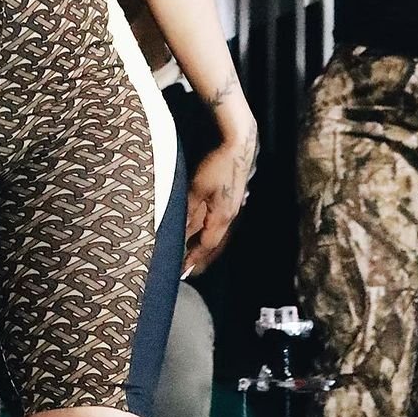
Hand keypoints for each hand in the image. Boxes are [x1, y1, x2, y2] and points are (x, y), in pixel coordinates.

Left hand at [183, 119, 257, 277]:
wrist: (238, 145)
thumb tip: (179, 233)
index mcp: (222, 217)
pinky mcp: (230, 197)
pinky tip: (202, 228)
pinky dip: (207, 229)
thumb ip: (189, 212)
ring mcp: (231, 206)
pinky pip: (217, 220)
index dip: (192, 259)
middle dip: (199, 256)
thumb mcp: (197, 189)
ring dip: (203, 243)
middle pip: (213, 242)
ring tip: (191, 253)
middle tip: (186, 268)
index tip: (181, 271)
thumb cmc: (217, 165)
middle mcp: (229, 215)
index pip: (205, 245)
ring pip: (216, 232)